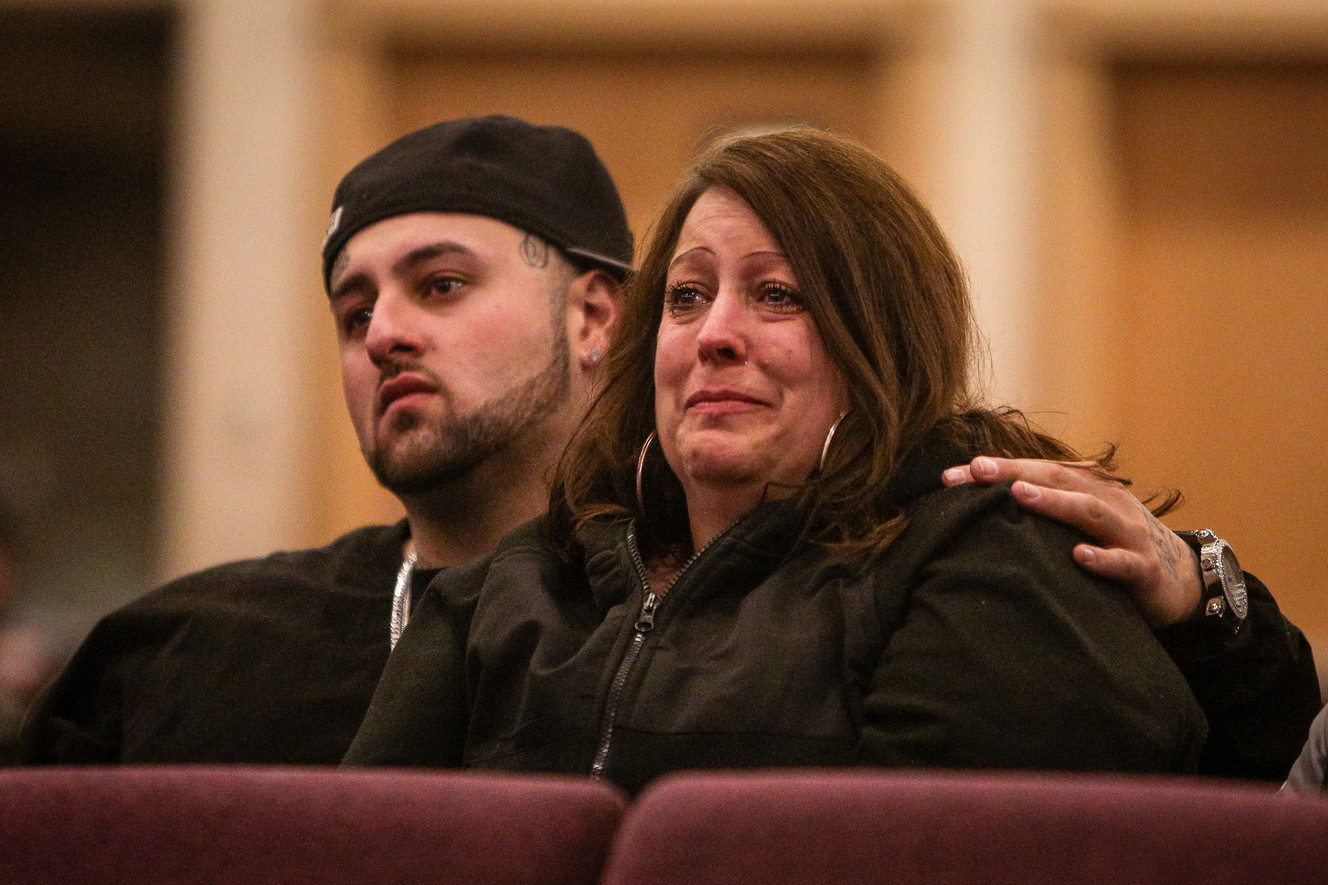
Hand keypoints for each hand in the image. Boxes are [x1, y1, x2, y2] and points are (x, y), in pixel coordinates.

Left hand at [942, 456, 1201, 627]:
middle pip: (1057, 480)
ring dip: (1054, 502)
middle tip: (976, 471)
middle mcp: (1106, 502)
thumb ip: (1044, 511)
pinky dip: (1101, 558)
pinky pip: (1123, 562)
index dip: (996, 470)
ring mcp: (1127, 534)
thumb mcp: (1081, 522)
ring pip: (1089, 512)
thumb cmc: (1116, 545)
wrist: (1183, 579)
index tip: (952, 474)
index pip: (1035, 472)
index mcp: (1085, 488)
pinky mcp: (1145, 568)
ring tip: (1019, 495)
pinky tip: (1078, 556)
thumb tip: (983, 505)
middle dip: (1013, 474)